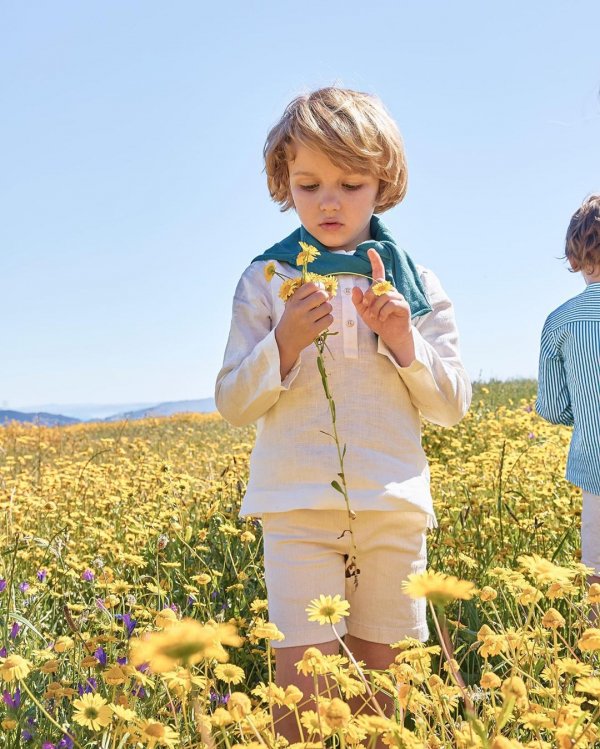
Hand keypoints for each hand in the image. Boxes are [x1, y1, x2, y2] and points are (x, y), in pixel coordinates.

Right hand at [275, 281, 332, 377]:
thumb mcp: (292, 305)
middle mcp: (299, 308)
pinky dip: (328, 319)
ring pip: (327, 307)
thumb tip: (330, 292)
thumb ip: (307, 296)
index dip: (320, 286)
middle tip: (324, 301)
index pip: (311, 286)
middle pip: (321, 295)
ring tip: (322, 312)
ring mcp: (306, 320)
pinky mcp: (313, 330)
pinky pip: (329, 319)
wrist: (285, 340)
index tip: (320, 289)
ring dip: (328, 308)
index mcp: (294, 300)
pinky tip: (322, 320)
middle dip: (326, 296)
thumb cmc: (291, 320)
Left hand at [352, 248, 414, 365]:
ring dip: (376, 308)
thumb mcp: (364, 312)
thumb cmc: (379, 322)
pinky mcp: (404, 306)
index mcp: (381, 290)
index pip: (378, 272)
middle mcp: (391, 291)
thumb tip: (355, 288)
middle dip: (369, 297)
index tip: (370, 250)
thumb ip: (358, 302)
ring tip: (376, 316)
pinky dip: (383, 312)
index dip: (375, 261)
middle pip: (378, 285)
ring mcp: (399, 297)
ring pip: (384, 295)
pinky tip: (383, 318)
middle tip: (368, 308)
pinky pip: (390, 304)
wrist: (391, 336)